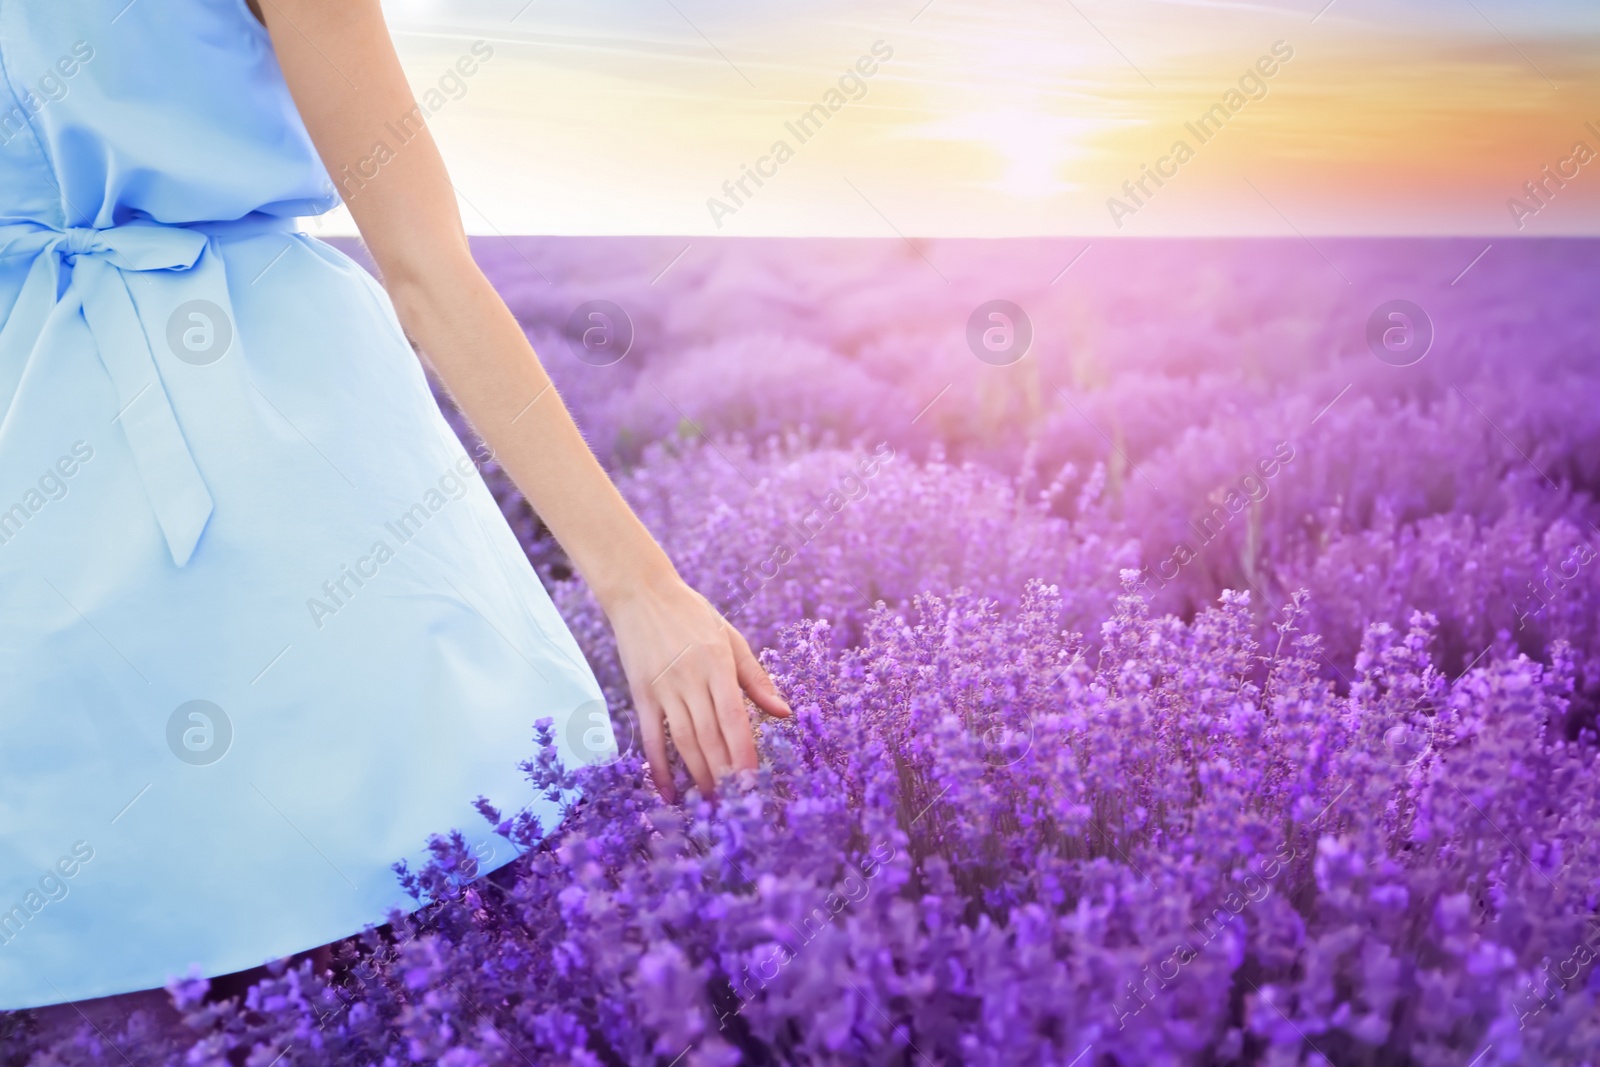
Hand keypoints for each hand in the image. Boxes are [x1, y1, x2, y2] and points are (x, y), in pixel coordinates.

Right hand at [605, 575, 790, 799]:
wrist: (641, 593)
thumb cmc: (692, 614)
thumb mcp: (731, 638)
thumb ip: (756, 678)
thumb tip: (784, 712)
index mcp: (718, 664)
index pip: (734, 717)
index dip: (743, 751)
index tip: (753, 780)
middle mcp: (690, 678)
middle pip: (709, 735)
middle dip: (724, 771)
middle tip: (736, 801)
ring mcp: (663, 688)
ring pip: (683, 740)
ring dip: (697, 773)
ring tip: (710, 800)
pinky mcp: (641, 693)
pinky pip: (651, 737)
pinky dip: (659, 766)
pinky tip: (668, 790)